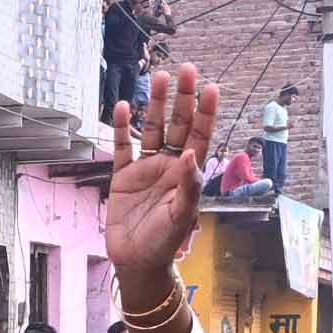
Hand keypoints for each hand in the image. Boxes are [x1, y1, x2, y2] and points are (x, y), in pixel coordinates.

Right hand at [105, 61, 217, 289]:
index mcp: (187, 173)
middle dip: (182, 98)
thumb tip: (193, 152)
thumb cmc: (164, 242)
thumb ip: (189, 185)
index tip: (209, 88)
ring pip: (152, 129)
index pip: (199, 135)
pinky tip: (123, 108)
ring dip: (156, 104)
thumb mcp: (182, 216)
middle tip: (186, 70)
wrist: (137, 261)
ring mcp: (146, 169)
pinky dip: (123, 128)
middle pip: (177, 124)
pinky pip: (123, 147)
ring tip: (159, 78)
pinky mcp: (123, 177)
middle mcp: (168, 165)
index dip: (205, 112)